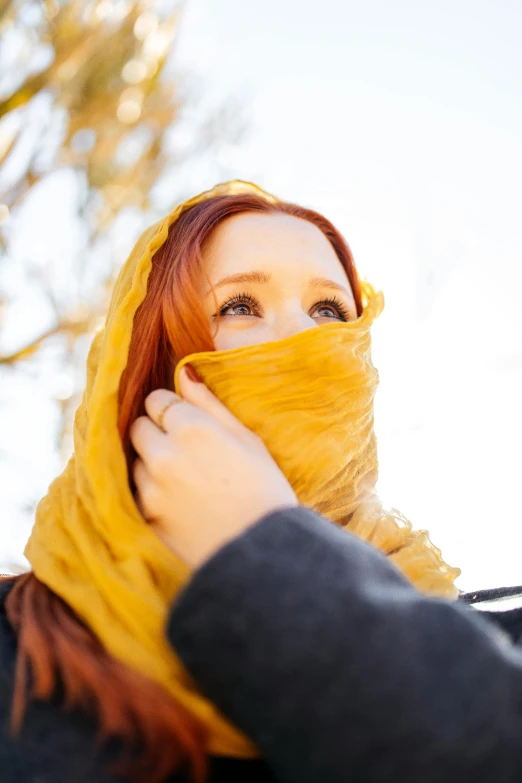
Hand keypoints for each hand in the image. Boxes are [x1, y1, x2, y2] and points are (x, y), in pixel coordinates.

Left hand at [129, 366, 297, 567]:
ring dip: (150, 463)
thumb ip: (210, 403)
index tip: (185, 421)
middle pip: (138, 426)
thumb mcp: (247, 439)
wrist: (261, 553)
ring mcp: (150, 488)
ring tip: (184, 481)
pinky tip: (178, 502)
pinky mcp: (146, 517)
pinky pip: (137, 493)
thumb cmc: (265, 490)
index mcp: (192, 429)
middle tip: (182, 449)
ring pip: (135, 460)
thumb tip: (184, 372)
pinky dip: (151, 493)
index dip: (171, 408)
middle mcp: (163, 454)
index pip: (157, 400)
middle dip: (154, 432)